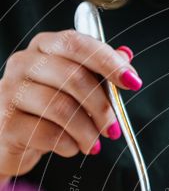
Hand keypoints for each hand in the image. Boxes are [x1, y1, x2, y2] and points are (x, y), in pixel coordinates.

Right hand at [0, 31, 140, 177]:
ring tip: (93, 145)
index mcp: (43, 46)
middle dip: (102, 107)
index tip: (133, 83)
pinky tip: (71, 148)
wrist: (8, 138)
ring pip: (62, 108)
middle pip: (73, 77)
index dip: (109, 62)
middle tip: (113, 129)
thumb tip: (126, 55)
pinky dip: (69, 145)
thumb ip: (98, 71)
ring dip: (87, 132)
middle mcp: (23, 62)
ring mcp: (11, 91)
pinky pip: (49, 134)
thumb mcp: (73, 87)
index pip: (78, 43)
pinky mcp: (7, 122)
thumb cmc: (45, 110)